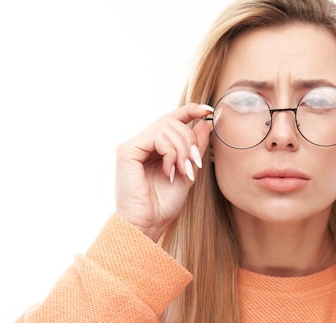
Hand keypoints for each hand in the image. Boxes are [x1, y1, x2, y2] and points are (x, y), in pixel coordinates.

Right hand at [115, 103, 212, 241]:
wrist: (147, 225)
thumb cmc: (163, 205)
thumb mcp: (188, 171)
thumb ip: (195, 147)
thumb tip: (205, 122)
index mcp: (154, 147)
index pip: (172, 119)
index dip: (190, 110)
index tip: (208, 110)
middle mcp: (142, 143)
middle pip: (173, 121)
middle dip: (190, 141)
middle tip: (193, 164)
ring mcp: (133, 145)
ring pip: (167, 126)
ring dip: (182, 148)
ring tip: (182, 171)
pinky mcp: (127, 150)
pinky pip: (157, 137)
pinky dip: (170, 153)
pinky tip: (169, 171)